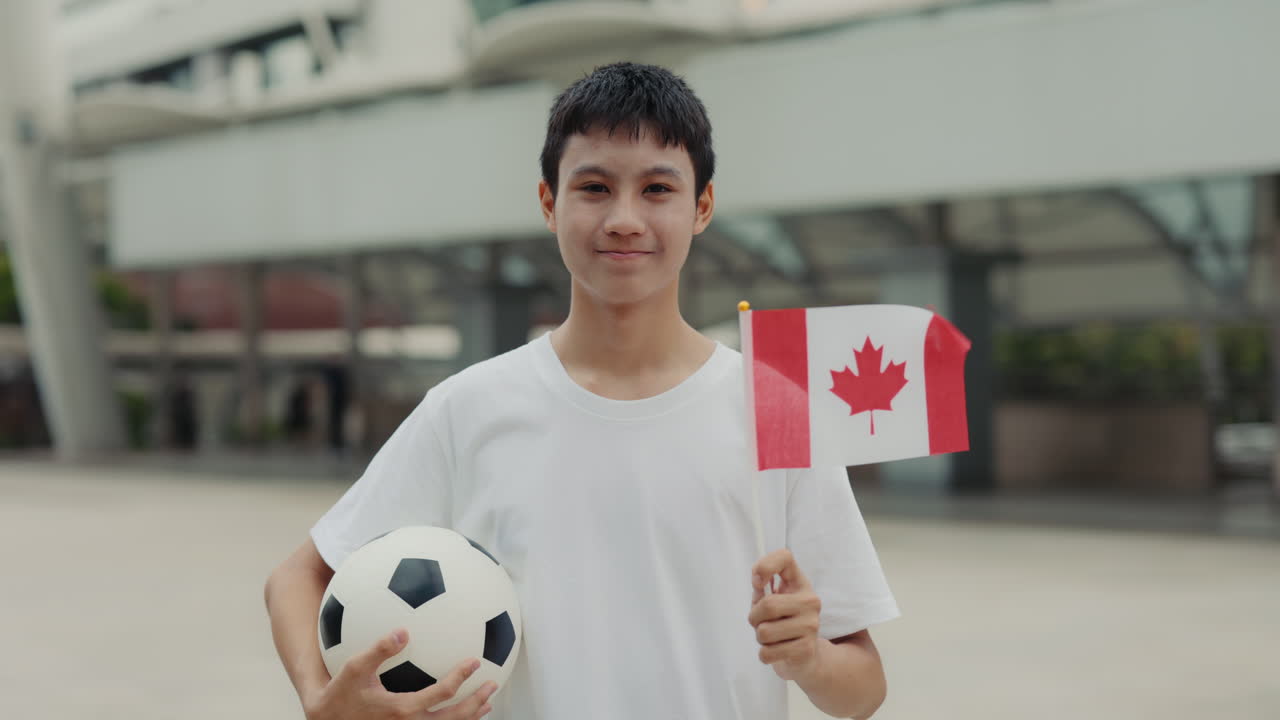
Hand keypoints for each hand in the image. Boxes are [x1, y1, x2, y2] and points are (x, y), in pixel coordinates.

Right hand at [305, 629, 496, 719]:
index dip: (461, 677)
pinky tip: (463, 712)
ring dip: (470, 716)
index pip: (441, 693)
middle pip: (453, 719)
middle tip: (492, 685)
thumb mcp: (354, 668)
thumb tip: (404, 631)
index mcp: (402, 710)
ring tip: (487, 702)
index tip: (475, 661)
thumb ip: (379, 649)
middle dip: (476, 703)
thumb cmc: (340, 692)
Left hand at [748, 549, 822, 681]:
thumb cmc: (781, 622)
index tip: (757, 583)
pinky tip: (777, 650)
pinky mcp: (806, 648)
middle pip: (768, 605)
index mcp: (799, 583)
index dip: (765, 565)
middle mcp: (810, 600)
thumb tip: (757, 581)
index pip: (785, 557)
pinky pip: (768, 652)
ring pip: (764, 632)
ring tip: (772, 638)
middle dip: (754, 618)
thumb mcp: (771, 601)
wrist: (805, 656)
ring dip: (760, 638)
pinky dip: (765, 654)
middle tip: (760, 623)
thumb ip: (761, 588)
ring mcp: (811, 625)